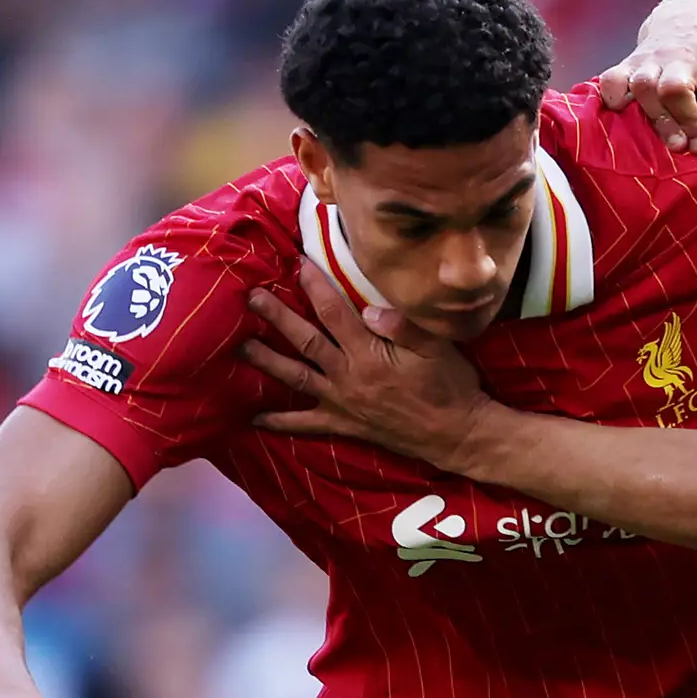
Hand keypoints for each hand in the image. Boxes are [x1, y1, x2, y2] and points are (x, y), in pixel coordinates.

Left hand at [239, 263, 491, 461]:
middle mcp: (348, 377)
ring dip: (266, 361)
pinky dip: (280, 422)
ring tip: (239, 347)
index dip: (315, 286)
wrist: (457, 435)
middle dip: (277, 317)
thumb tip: (370, 308)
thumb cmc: (450, 387)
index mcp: (369, 354)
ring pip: (295, 378)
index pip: (334, 313)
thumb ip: (404, 326)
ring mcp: (342, 402)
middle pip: (305, 341)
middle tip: (251, 298)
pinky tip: (255, 419)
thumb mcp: (437, 349)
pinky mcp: (344, 424)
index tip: (298, 263)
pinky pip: (305, 424)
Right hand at [598, 18, 696, 151]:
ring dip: (655, 117)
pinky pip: (611, 79)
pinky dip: (613, 98)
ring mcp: (653, 59)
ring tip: (673, 140)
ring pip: (643, 86)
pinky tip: (625, 111)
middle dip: (685, 122)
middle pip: (675, 90)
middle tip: (695, 145)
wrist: (695, 16)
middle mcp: (683, 59)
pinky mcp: (631, 61)